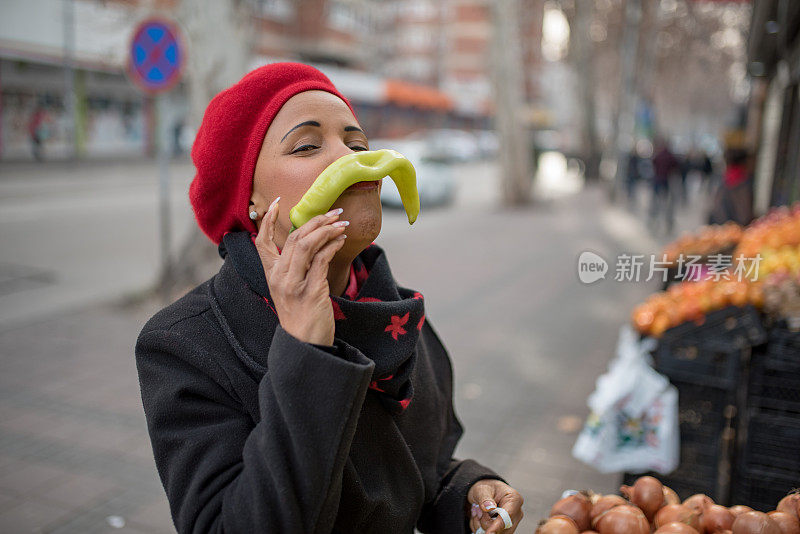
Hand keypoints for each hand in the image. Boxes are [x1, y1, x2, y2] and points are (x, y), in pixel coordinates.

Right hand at [254, 197, 347, 345]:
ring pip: (307, 244)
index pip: (262, 242)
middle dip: (315, 220)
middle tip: (333, 212)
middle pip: (294, 238)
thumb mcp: (290, 291)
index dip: (267, 221)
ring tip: (342, 223)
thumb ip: (295, 268)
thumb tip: (313, 244)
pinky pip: (322, 259)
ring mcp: (294, 284)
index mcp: (271, 275)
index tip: (276, 203)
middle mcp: (279, 277)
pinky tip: (341, 240)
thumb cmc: (301, 317)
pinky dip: (332, 245)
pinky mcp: (311, 290)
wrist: (305, 345)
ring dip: (327, 229)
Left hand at [467, 479, 523, 533]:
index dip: (497, 526)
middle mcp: (516, 513)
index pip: (507, 516)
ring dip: (481, 525)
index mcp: (514, 499)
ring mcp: (512, 523)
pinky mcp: (505, 530)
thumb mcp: (481, 489)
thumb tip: (489, 508)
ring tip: (478, 513)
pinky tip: (480, 518)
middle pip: (502, 528)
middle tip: (477, 510)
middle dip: (485, 522)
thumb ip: (485, 498)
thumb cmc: (485, 489)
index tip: (489, 533)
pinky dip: (481, 529)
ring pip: (496, 533)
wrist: (484, 494)